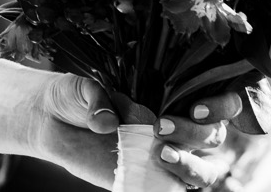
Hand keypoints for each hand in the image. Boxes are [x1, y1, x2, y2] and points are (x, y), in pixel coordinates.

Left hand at [32, 75, 240, 187]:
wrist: (50, 120)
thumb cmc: (74, 96)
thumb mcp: (82, 88)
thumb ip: (96, 100)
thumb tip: (107, 122)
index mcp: (172, 95)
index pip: (218, 100)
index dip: (220, 105)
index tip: (195, 107)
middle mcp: (176, 125)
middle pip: (213, 136)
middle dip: (194, 133)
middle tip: (159, 127)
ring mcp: (165, 155)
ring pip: (206, 170)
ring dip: (192, 166)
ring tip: (162, 155)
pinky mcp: (149, 180)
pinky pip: (175, 189)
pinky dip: (175, 186)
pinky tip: (155, 175)